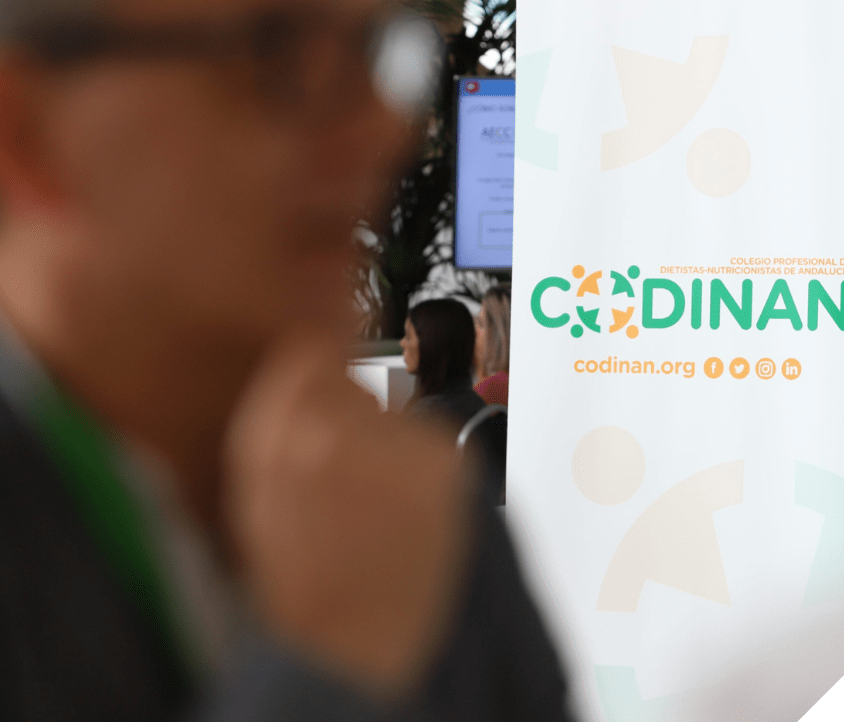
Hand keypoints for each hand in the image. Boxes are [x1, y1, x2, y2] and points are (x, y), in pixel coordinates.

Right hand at [223, 331, 470, 699]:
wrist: (349, 642)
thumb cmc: (299, 580)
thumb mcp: (253, 489)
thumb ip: (276, 418)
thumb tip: (305, 359)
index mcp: (280, 429)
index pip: (311, 349)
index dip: (318, 369)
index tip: (323, 383)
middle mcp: (338, 426)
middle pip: (354, 386)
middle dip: (349, 419)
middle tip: (346, 476)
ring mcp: (397, 441)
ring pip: (394, 414)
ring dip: (388, 445)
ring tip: (376, 504)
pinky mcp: (443, 460)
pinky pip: (431, 441)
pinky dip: (422, 468)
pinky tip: (403, 510)